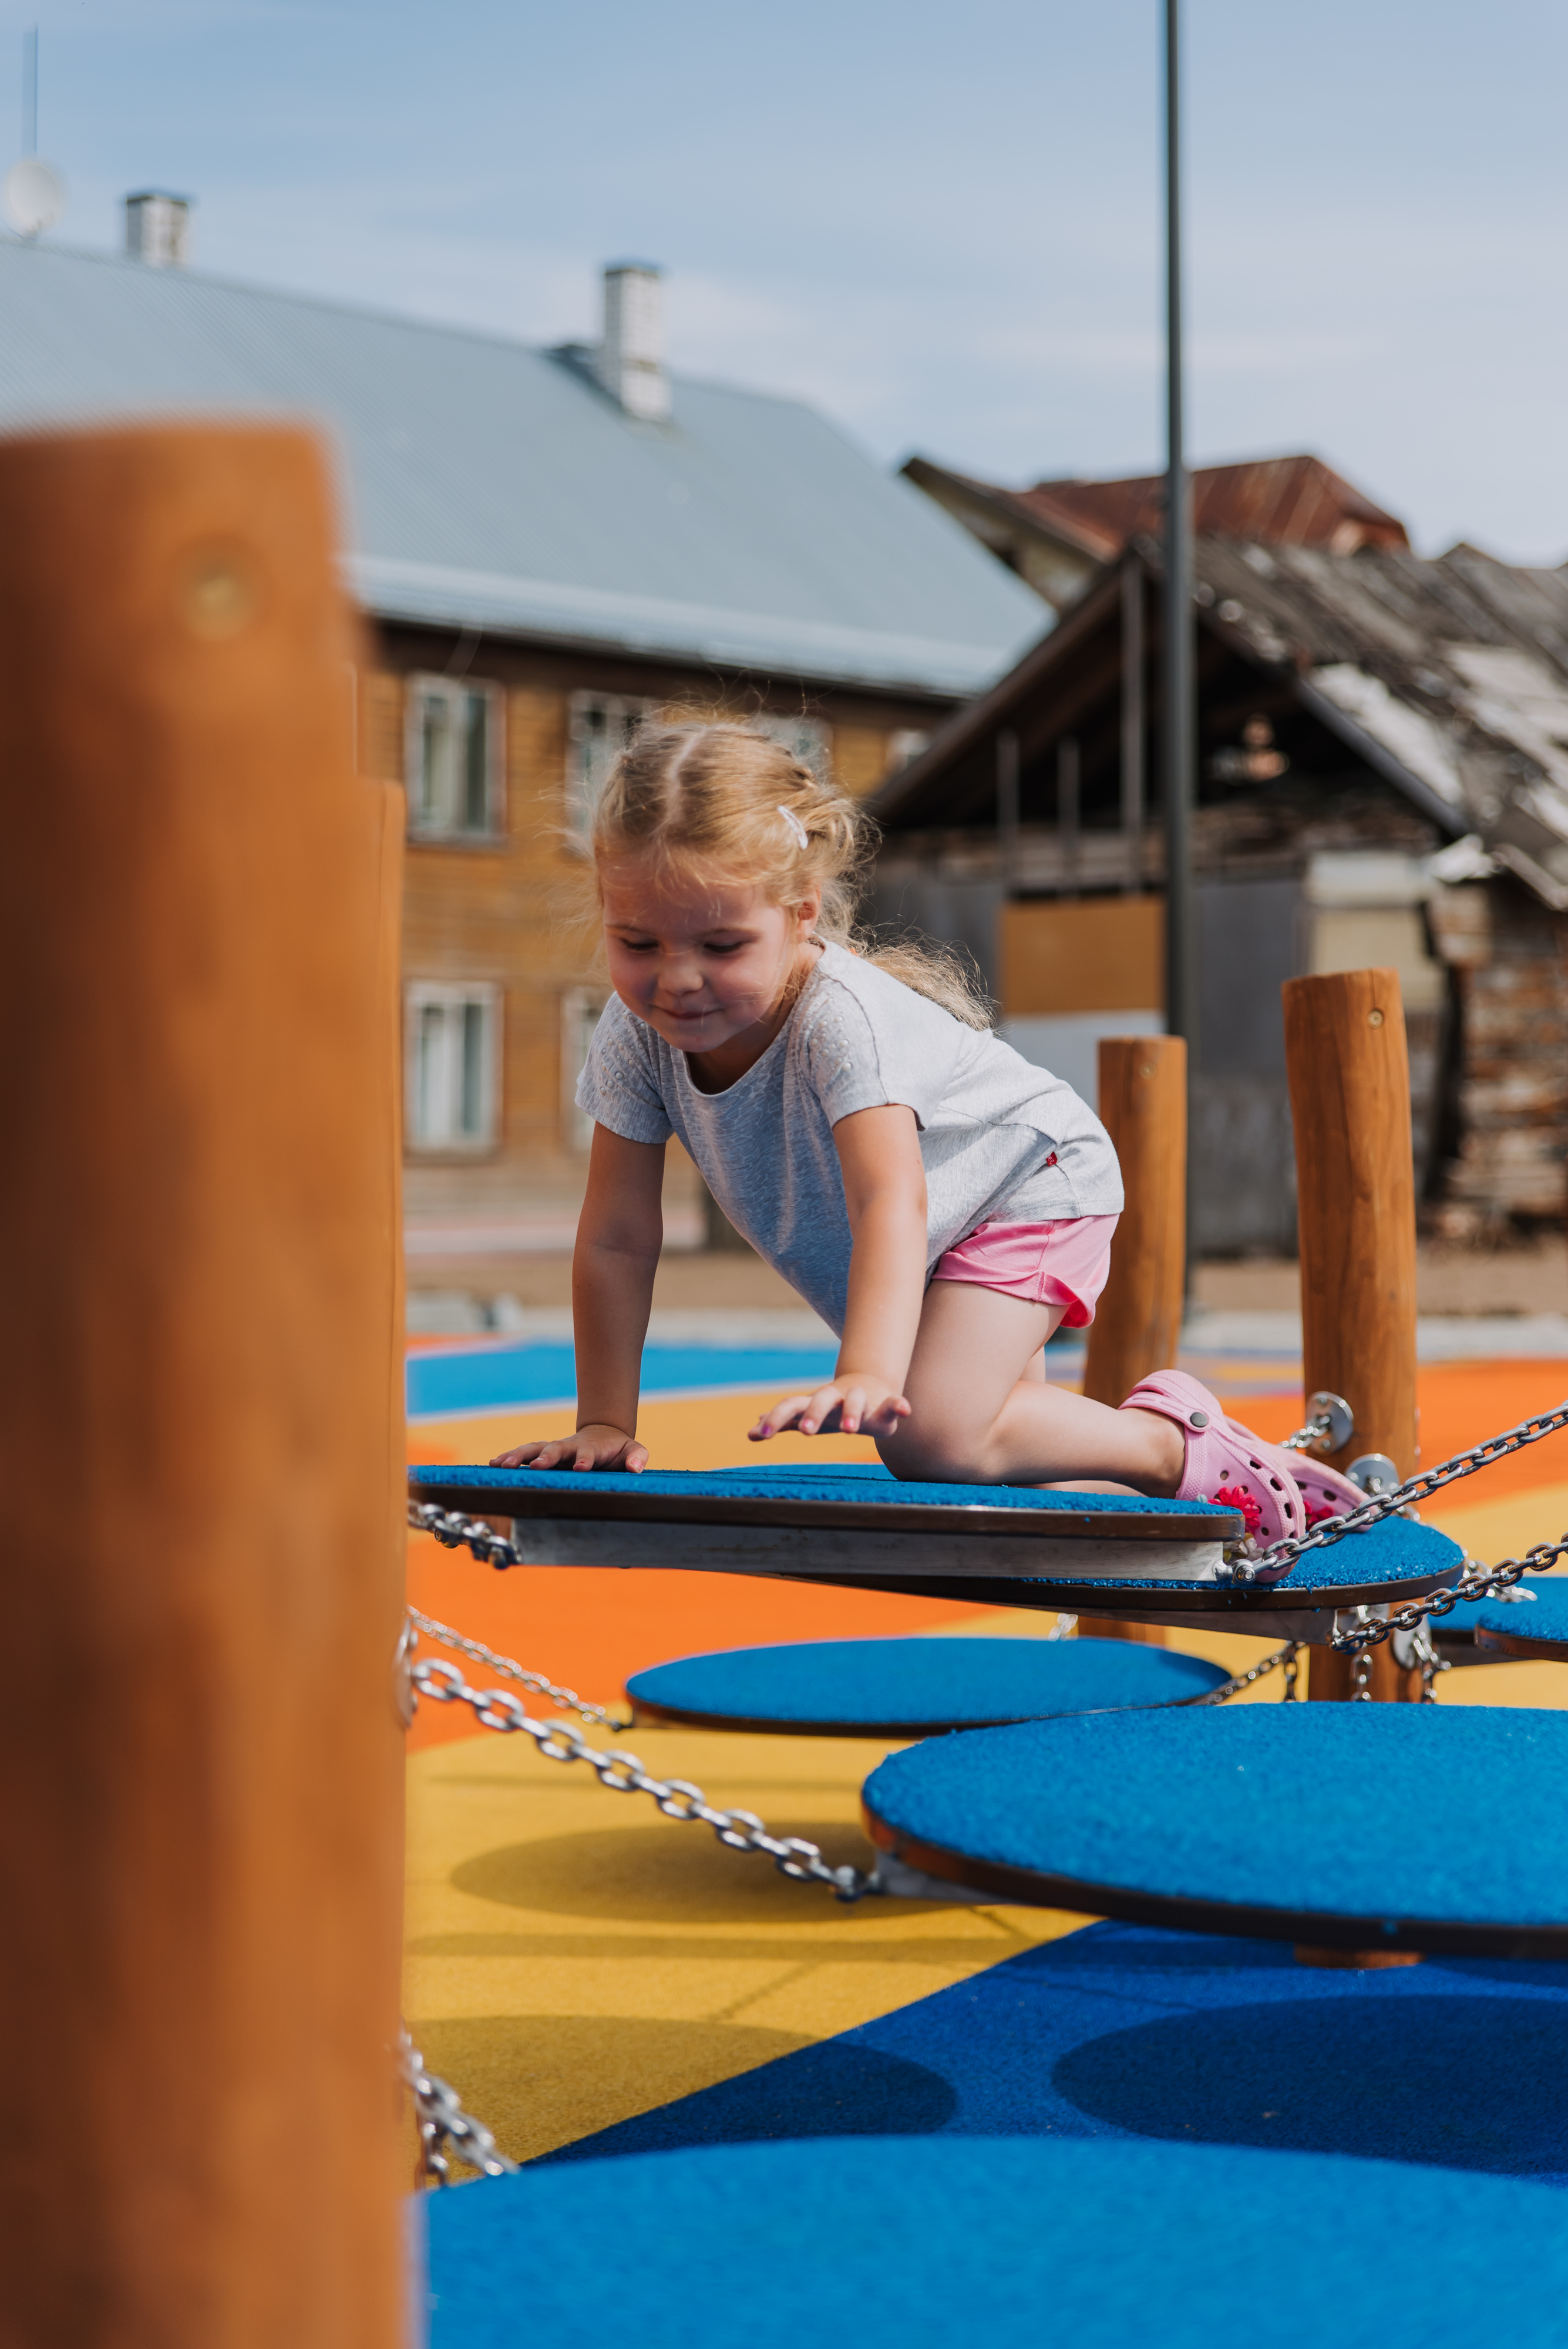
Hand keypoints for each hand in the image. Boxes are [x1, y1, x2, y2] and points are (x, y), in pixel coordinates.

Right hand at [489, 1423, 647, 1472]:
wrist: (602, 1436)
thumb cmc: (618, 1448)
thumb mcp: (633, 1450)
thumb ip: (637, 1457)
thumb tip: (636, 1467)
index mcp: (591, 1448)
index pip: (587, 1453)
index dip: (584, 1459)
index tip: (581, 1467)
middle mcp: (569, 1447)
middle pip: (555, 1449)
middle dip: (546, 1457)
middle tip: (537, 1467)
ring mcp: (554, 1450)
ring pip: (533, 1449)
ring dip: (518, 1456)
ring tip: (501, 1465)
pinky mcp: (542, 1456)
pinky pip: (523, 1455)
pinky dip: (508, 1458)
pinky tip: (492, 1465)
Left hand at [748, 1374, 911, 1442]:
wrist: (870, 1387)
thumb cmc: (834, 1409)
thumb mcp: (810, 1415)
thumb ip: (785, 1423)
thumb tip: (751, 1432)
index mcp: (815, 1402)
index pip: (791, 1405)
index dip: (777, 1418)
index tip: (762, 1436)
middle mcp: (836, 1397)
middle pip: (821, 1399)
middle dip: (813, 1413)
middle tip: (805, 1432)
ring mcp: (862, 1399)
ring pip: (856, 1400)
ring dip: (851, 1412)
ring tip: (848, 1430)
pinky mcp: (886, 1405)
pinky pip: (895, 1402)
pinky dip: (899, 1405)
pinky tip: (905, 1410)